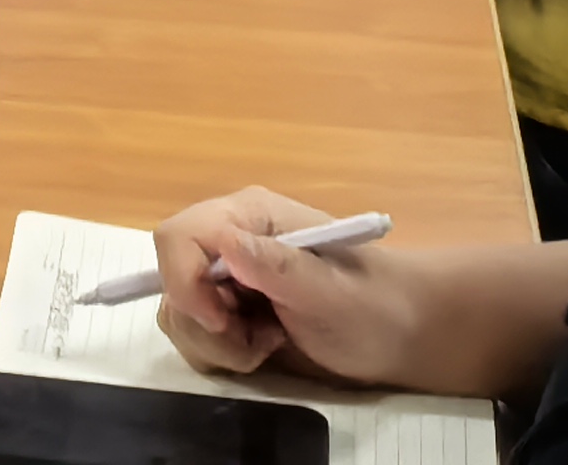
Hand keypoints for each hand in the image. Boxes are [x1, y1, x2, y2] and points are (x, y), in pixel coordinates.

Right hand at [149, 188, 417, 384]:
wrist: (396, 334)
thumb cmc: (372, 306)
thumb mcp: (332, 290)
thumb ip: (279, 266)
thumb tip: (226, 244)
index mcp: (249, 216)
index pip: (179, 235)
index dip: (185, 280)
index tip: (221, 320)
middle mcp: (227, 240)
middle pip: (170, 276)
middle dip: (204, 320)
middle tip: (253, 338)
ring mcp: (224, 276)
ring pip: (177, 311)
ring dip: (216, 341)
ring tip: (265, 343)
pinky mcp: (226, 310)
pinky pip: (192, 333)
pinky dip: (222, 352)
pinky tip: (262, 346)